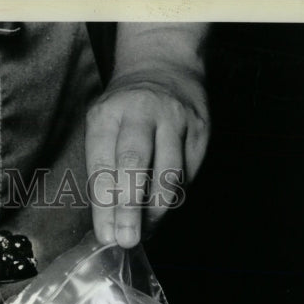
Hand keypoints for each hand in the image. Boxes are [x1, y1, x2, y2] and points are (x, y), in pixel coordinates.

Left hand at [85, 65, 208, 247]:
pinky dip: (174, 197)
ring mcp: (175, 119)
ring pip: (169, 173)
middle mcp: (142, 112)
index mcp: (107, 114)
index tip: (106, 236)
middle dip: (129, 208)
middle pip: (135, 164)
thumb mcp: (102, 126)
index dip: (104, 205)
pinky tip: (162, 208)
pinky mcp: (201, 129)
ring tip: (147, 230)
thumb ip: (104, 169)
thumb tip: (108, 223)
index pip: (102, 165)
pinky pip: (188, 173)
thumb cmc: (124, 108)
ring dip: (156, 210)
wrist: (164, 63)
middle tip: (127, 240)